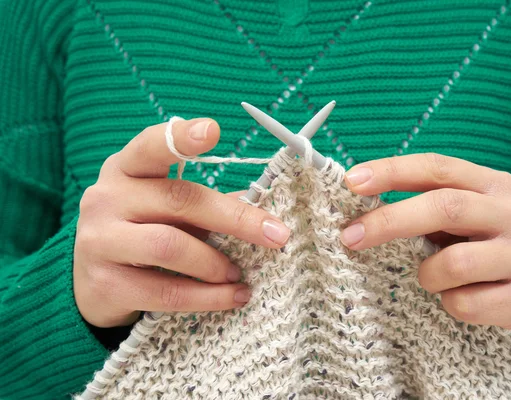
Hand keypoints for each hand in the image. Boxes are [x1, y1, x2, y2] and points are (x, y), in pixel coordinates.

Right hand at [73, 118, 290, 327]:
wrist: (92, 282)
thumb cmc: (142, 232)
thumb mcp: (164, 208)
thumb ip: (202, 203)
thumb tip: (262, 208)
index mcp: (126, 169)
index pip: (151, 146)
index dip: (181, 138)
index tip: (212, 130)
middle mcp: (107, 198)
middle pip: (179, 200)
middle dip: (236, 218)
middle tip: (276, 235)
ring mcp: (100, 241)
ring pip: (171, 247)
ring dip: (216, 264)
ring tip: (239, 274)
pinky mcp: (106, 284)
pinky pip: (166, 292)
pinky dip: (208, 297)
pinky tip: (233, 297)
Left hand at [340, 153, 510, 331]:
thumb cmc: (481, 245)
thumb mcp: (460, 217)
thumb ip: (422, 204)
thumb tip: (359, 207)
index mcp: (492, 185)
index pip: (437, 167)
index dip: (392, 171)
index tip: (351, 182)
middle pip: (445, 207)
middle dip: (390, 221)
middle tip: (350, 237)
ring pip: (454, 263)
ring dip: (427, 274)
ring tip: (431, 279)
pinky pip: (466, 303)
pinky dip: (449, 304)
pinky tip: (459, 299)